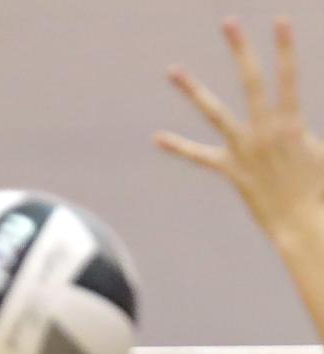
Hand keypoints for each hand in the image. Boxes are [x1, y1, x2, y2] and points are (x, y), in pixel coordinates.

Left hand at [155, 17, 323, 245]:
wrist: (301, 222)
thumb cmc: (317, 187)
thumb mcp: (320, 150)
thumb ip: (305, 130)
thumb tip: (300, 125)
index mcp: (291, 122)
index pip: (288, 76)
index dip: (285, 48)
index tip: (280, 20)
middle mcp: (265, 131)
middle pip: (251, 82)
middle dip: (241, 50)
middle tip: (228, 21)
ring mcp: (245, 149)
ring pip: (215, 113)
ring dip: (193, 90)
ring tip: (173, 70)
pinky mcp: (232, 170)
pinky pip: (201, 156)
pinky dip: (179, 146)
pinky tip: (157, 137)